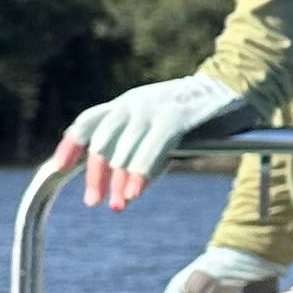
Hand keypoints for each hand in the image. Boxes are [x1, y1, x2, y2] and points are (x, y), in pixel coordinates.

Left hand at [59, 70, 250, 208]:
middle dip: (96, 174)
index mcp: (126, 104)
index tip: (59, 168)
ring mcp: (154, 107)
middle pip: (102, 140)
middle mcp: (134, 103)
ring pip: (125, 148)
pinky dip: (141, 171)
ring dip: (120, 179)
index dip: (71, 144)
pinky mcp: (176, 116)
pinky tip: (136, 191)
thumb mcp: (160, 133)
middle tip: (95, 201)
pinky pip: (152, 147)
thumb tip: (123, 191)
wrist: (233, 89)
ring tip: (120, 204)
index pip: (88, 122)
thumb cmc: (197, 117)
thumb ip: (139, 156)